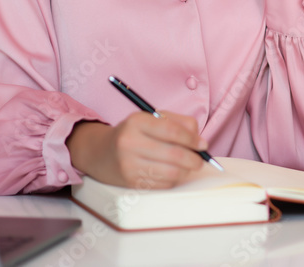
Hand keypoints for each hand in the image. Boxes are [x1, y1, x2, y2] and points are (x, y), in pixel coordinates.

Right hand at [66, 111, 206, 188]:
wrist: (101, 153)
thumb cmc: (134, 133)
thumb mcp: (152, 118)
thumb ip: (179, 123)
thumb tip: (200, 142)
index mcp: (137, 122)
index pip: (172, 131)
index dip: (192, 139)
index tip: (203, 144)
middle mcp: (130, 143)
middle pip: (174, 154)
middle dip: (194, 159)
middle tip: (200, 159)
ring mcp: (129, 165)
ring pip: (171, 173)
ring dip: (186, 171)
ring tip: (187, 166)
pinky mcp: (131, 183)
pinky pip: (163, 184)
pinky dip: (174, 180)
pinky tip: (172, 172)